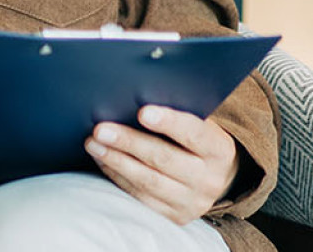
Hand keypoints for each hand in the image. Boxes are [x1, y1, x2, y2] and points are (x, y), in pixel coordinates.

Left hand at [86, 105, 239, 224]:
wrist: (210, 177)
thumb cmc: (193, 139)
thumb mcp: (196, 124)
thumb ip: (174, 113)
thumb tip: (132, 97)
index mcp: (219, 150)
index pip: (194, 133)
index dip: (169, 122)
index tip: (142, 111)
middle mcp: (210, 179)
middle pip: (164, 158)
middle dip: (129, 142)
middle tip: (100, 129)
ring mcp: (192, 201)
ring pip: (148, 180)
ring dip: (115, 160)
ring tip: (92, 144)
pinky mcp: (174, 216)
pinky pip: (141, 196)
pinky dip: (117, 176)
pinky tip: (102, 160)